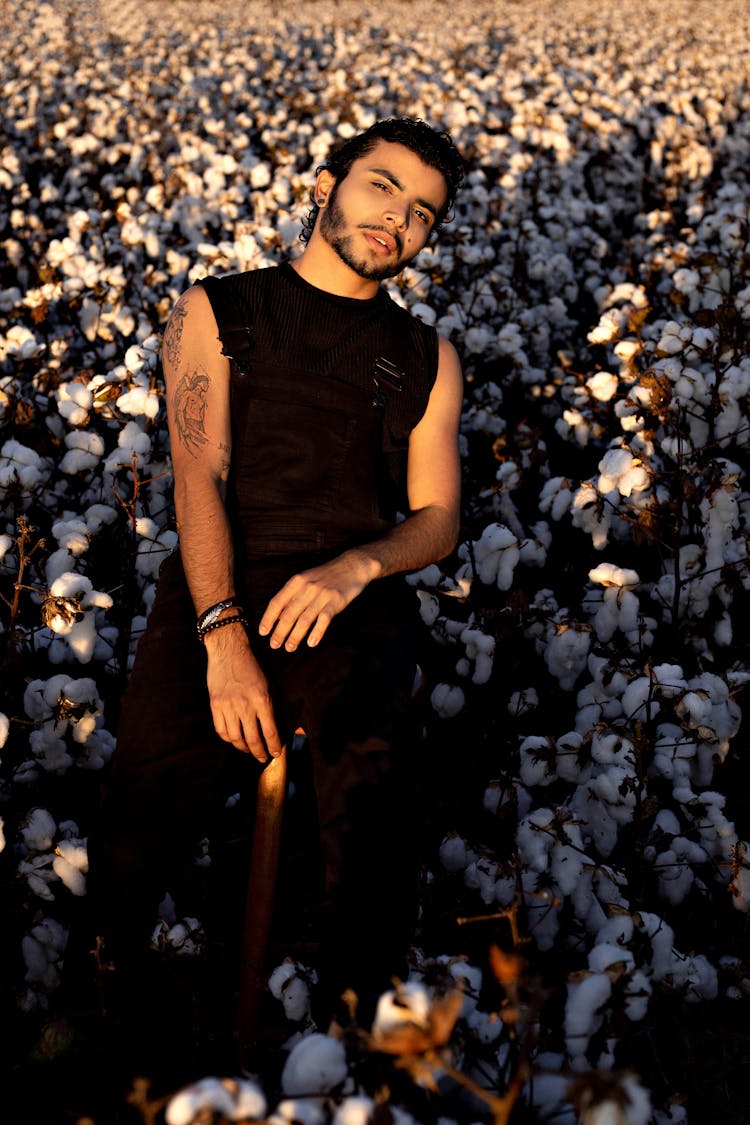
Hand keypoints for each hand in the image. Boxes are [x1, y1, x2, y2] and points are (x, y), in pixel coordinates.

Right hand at [204, 624, 281, 761]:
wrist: (229, 651)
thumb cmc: (251, 667)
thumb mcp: (266, 685)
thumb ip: (268, 707)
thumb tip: (270, 729)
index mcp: (262, 699)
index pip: (270, 731)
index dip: (274, 746)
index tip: (276, 753)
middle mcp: (245, 705)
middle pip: (253, 739)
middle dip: (260, 752)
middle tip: (263, 757)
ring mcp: (228, 706)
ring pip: (236, 738)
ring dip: (243, 748)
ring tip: (249, 750)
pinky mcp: (215, 705)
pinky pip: (221, 730)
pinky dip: (228, 738)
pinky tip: (234, 739)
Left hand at [258, 550, 379, 651]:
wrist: (351, 566)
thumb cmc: (325, 576)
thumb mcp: (304, 580)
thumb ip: (291, 597)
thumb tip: (276, 617)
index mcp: (296, 582)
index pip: (277, 602)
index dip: (268, 618)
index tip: (263, 632)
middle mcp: (307, 587)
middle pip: (289, 614)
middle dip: (280, 632)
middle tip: (274, 645)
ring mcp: (322, 594)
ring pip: (304, 619)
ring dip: (295, 636)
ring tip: (289, 647)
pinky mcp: (336, 601)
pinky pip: (324, 620)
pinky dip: (316, 632)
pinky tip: (311, 643)